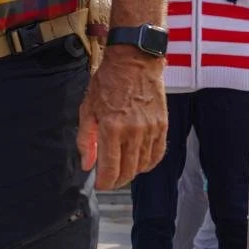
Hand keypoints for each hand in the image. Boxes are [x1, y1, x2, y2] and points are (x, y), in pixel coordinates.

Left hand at [78, 53, 166, 190]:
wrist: (134, 62)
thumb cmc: (107, 82)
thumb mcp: (87, 109)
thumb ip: (86, 139)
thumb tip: (87, 164)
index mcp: (111, 128)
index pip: (110, 168)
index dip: (104, 182)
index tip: (99, 186)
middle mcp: (133, 131)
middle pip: (128, 171)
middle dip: (117, 180)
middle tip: (109, 180)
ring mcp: (151, 129)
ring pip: (143, 165)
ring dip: (132, 172)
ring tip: (122, 170)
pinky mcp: (163, 125)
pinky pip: (158, 153)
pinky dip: (148, 163)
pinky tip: (139, 162)